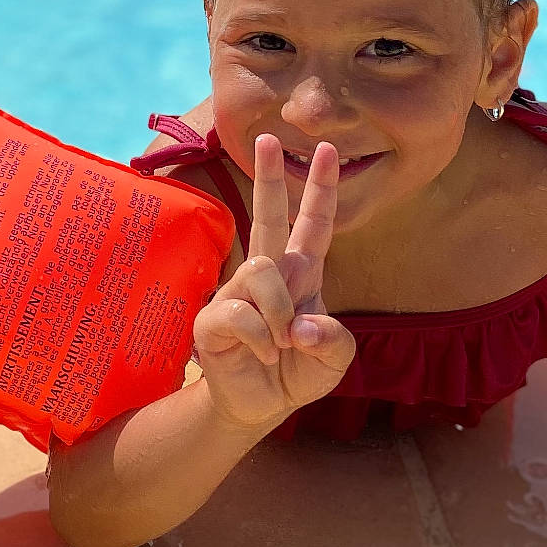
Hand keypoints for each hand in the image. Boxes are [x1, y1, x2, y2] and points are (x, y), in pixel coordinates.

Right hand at [191, 136, 355, 430]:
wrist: (260, 408)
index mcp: (301, 275)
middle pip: (268, 217)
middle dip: (270, 178)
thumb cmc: (297, 374)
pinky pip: (241, 310)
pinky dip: (262, 337)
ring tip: (282, 343)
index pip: (314, 225)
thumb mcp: (334, 360)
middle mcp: (267, 275)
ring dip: (280, 311)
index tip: (327, 150)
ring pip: (262, 270)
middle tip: (269, 138)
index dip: (321, 189)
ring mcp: (236, 293)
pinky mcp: (212, 319)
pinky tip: (264, 353)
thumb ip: (333, 340)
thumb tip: (300, 324)